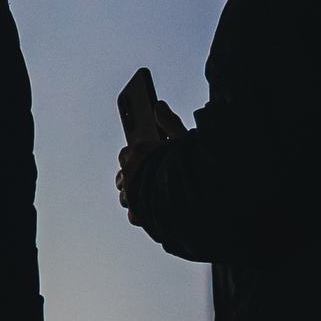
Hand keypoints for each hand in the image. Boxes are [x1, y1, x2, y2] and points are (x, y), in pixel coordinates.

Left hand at [114, 67, 185, 206]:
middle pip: (122, 176)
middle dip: (132, 176)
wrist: (197, 197)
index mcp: (137, 154)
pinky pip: (133, 215)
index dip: (135, 157)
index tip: (145, 159)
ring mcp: (132, 197)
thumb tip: (159, 105)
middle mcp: (129, 176)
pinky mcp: (138, 216)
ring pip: (125, 197)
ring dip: (134, 195)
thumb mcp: (183, 139)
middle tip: (147, 177)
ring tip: (149, 195)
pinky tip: (151, 212)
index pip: (126, 154)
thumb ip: (169, 122)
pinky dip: (141, 213)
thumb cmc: (191, 164)